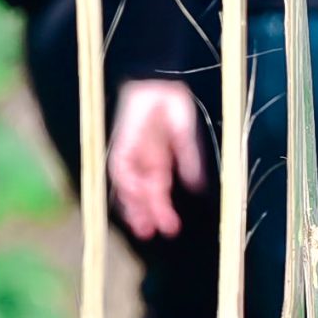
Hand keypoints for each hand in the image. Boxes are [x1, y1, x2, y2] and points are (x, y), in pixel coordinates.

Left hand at [109, 79, 207, 238]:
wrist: (161, 83)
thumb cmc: (175, 105)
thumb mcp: (186, 138)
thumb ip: (189, 163)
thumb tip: (197, 187)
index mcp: (159, 160)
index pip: (156, 191)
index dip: (161, 210)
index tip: (169, 228)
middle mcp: (143, 160)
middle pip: (139, 193)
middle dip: (144, 213)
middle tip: (150, 233)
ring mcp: (130, 151)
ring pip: (127, 186)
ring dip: (133, 205)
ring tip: (142, 223)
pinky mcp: (121, 142)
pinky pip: (120, 168)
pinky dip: (128, 183)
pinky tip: (139, 194)